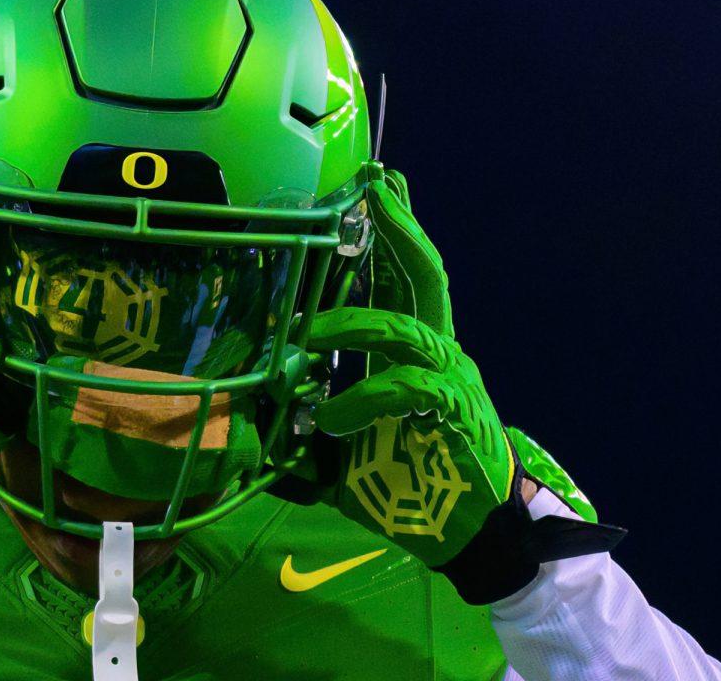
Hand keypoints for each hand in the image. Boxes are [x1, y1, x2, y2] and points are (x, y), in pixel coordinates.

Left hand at [308, 163, 621, 599]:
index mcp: (411, 352)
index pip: (397, 281)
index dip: (385, 234)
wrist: (470, 535)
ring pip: (409, 324)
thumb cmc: (407, 483)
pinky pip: (408, 386)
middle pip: (421, 275)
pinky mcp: (455, 412)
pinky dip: (365, 396)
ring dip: (355, 320)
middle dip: (398, 228)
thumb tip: (250, 418)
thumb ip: (303, 426)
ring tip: (309, 336)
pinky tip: (331, 418)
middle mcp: (435, 352)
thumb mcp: (341, 450)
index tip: (370, 188)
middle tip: (376, 185)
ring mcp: (450, 378)